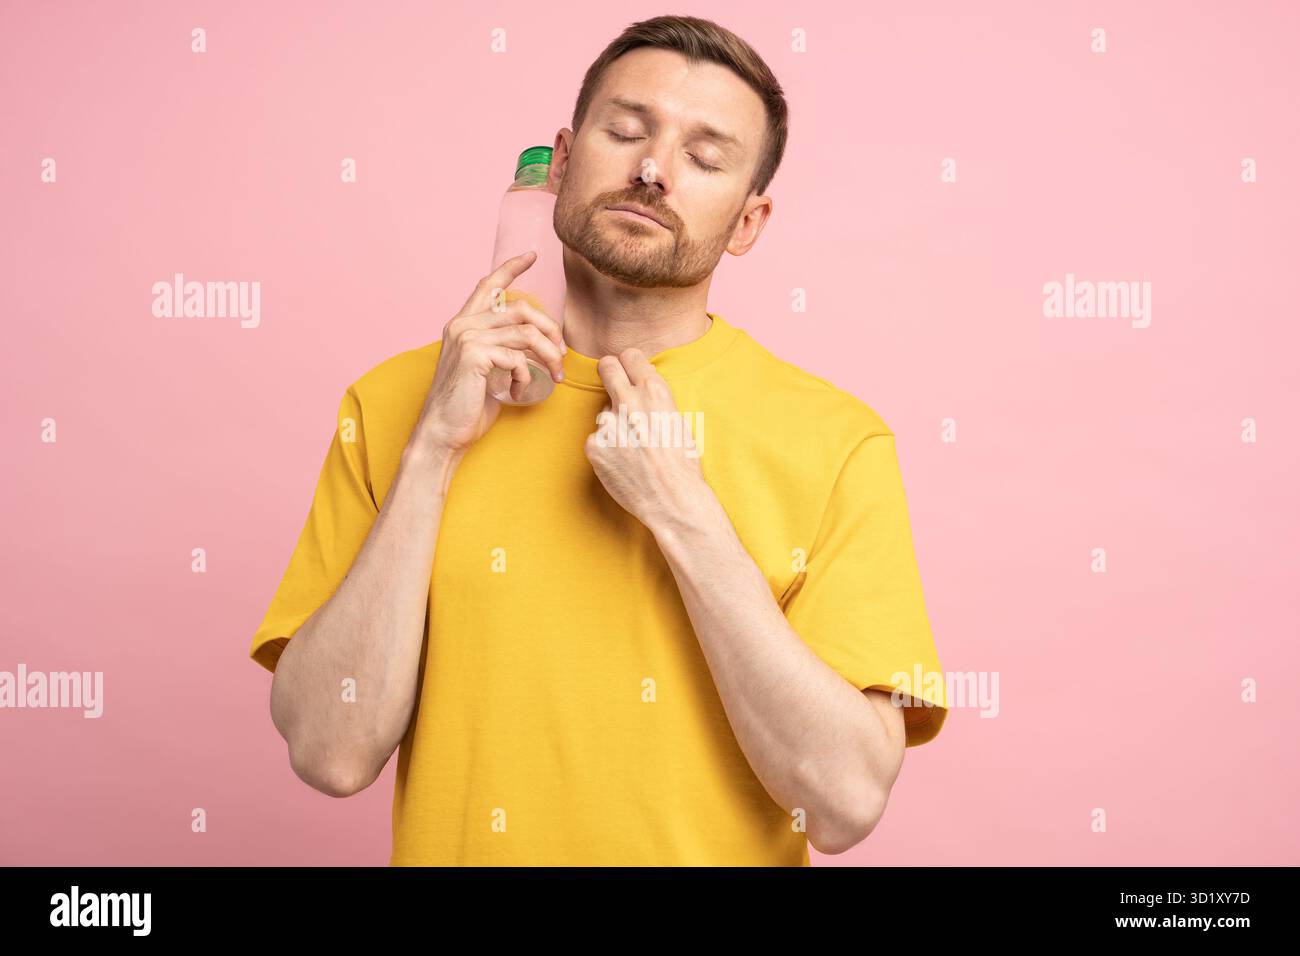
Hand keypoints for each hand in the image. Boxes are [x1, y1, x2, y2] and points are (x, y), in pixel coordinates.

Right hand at [413, 251, 565, 457]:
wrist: (443, 433)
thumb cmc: (466, 406)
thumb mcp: (487, 369)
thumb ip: (503, 348)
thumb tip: (538, 341)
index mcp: (463, 324)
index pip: (488, 286)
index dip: (511, 268)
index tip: (532, 256)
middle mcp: (462, 325)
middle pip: (522, 309)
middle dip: (550, 330)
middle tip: (562, 355)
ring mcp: (467, 338)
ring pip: (526, 333)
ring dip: (548, 356)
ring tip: (553, 376)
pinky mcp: (475, 356)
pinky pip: (518, 358)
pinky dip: (526, 376)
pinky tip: (518, 391)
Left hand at [585, 348, 712, 532]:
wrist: (672, 500)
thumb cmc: (682, 465)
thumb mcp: (677, 420)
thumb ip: (655, 400)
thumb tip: (641, 386)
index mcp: (655, 391)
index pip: (630, 356)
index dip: (628, 364)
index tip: (627, 371)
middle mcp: (629, 401)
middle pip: (607, 367)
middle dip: (609, 372)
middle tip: (613, 384)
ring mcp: (608, 424)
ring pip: (604, 412)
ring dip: (613, 424)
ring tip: (632, 448)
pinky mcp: (594, 446)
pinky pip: (597, 439)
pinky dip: (607, 449)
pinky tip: (623, 463)